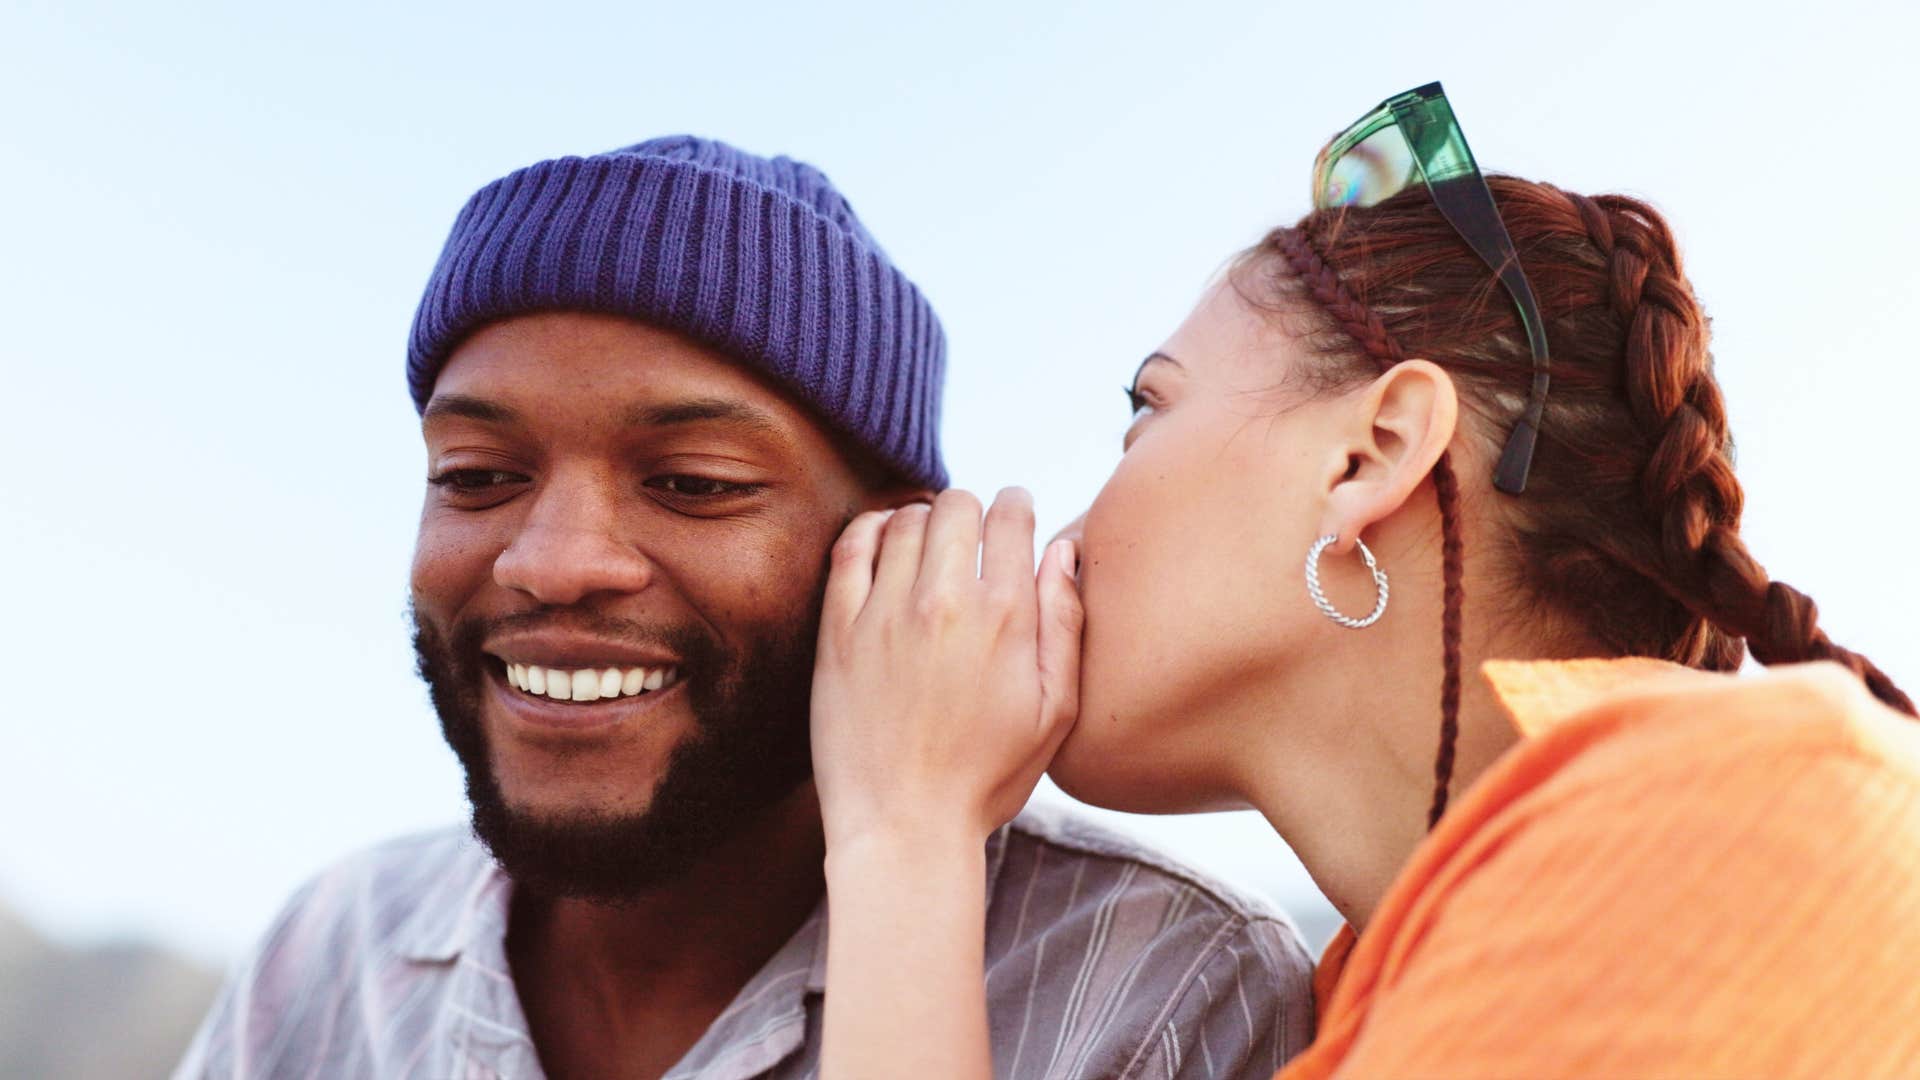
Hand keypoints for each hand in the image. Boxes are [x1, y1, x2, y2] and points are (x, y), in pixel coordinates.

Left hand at [811, 488, 1082, 854]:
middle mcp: (944, 601)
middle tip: (970, 537)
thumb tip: (1063, 552)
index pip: (1011, 515)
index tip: (1012, 520)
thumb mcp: (1054, 711)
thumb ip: (1066, 624)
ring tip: (929, 545)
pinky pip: (851, 546)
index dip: (1017, 508)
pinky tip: (882, 541)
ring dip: (922, 519)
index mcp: (1005, 616)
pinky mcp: (839, 630)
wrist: (903, 827)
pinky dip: (870, 528)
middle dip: (971, 510)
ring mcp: (885, 612)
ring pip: (905, 518)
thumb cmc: (985, 778)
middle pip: (957, 505)